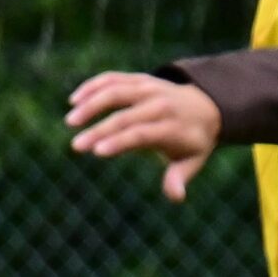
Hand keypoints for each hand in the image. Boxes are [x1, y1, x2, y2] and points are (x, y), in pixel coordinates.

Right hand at [66, 73, 222, 200]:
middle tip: (76, 146)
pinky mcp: (139, 79)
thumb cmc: (192, 142)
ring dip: (91, 104)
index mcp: (173, 128)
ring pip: (115, 92)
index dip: (120, 142)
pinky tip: (74, 100)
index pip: (142, 134)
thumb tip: (176, 197)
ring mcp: (149, 88)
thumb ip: (179, 178)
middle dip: (99, 131)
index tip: (97, 152)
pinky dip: (92, 87)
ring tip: (71, 122)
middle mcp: (161, 105)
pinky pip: (112, 79)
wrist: (206, 106)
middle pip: (125, 117)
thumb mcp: (192, 161)